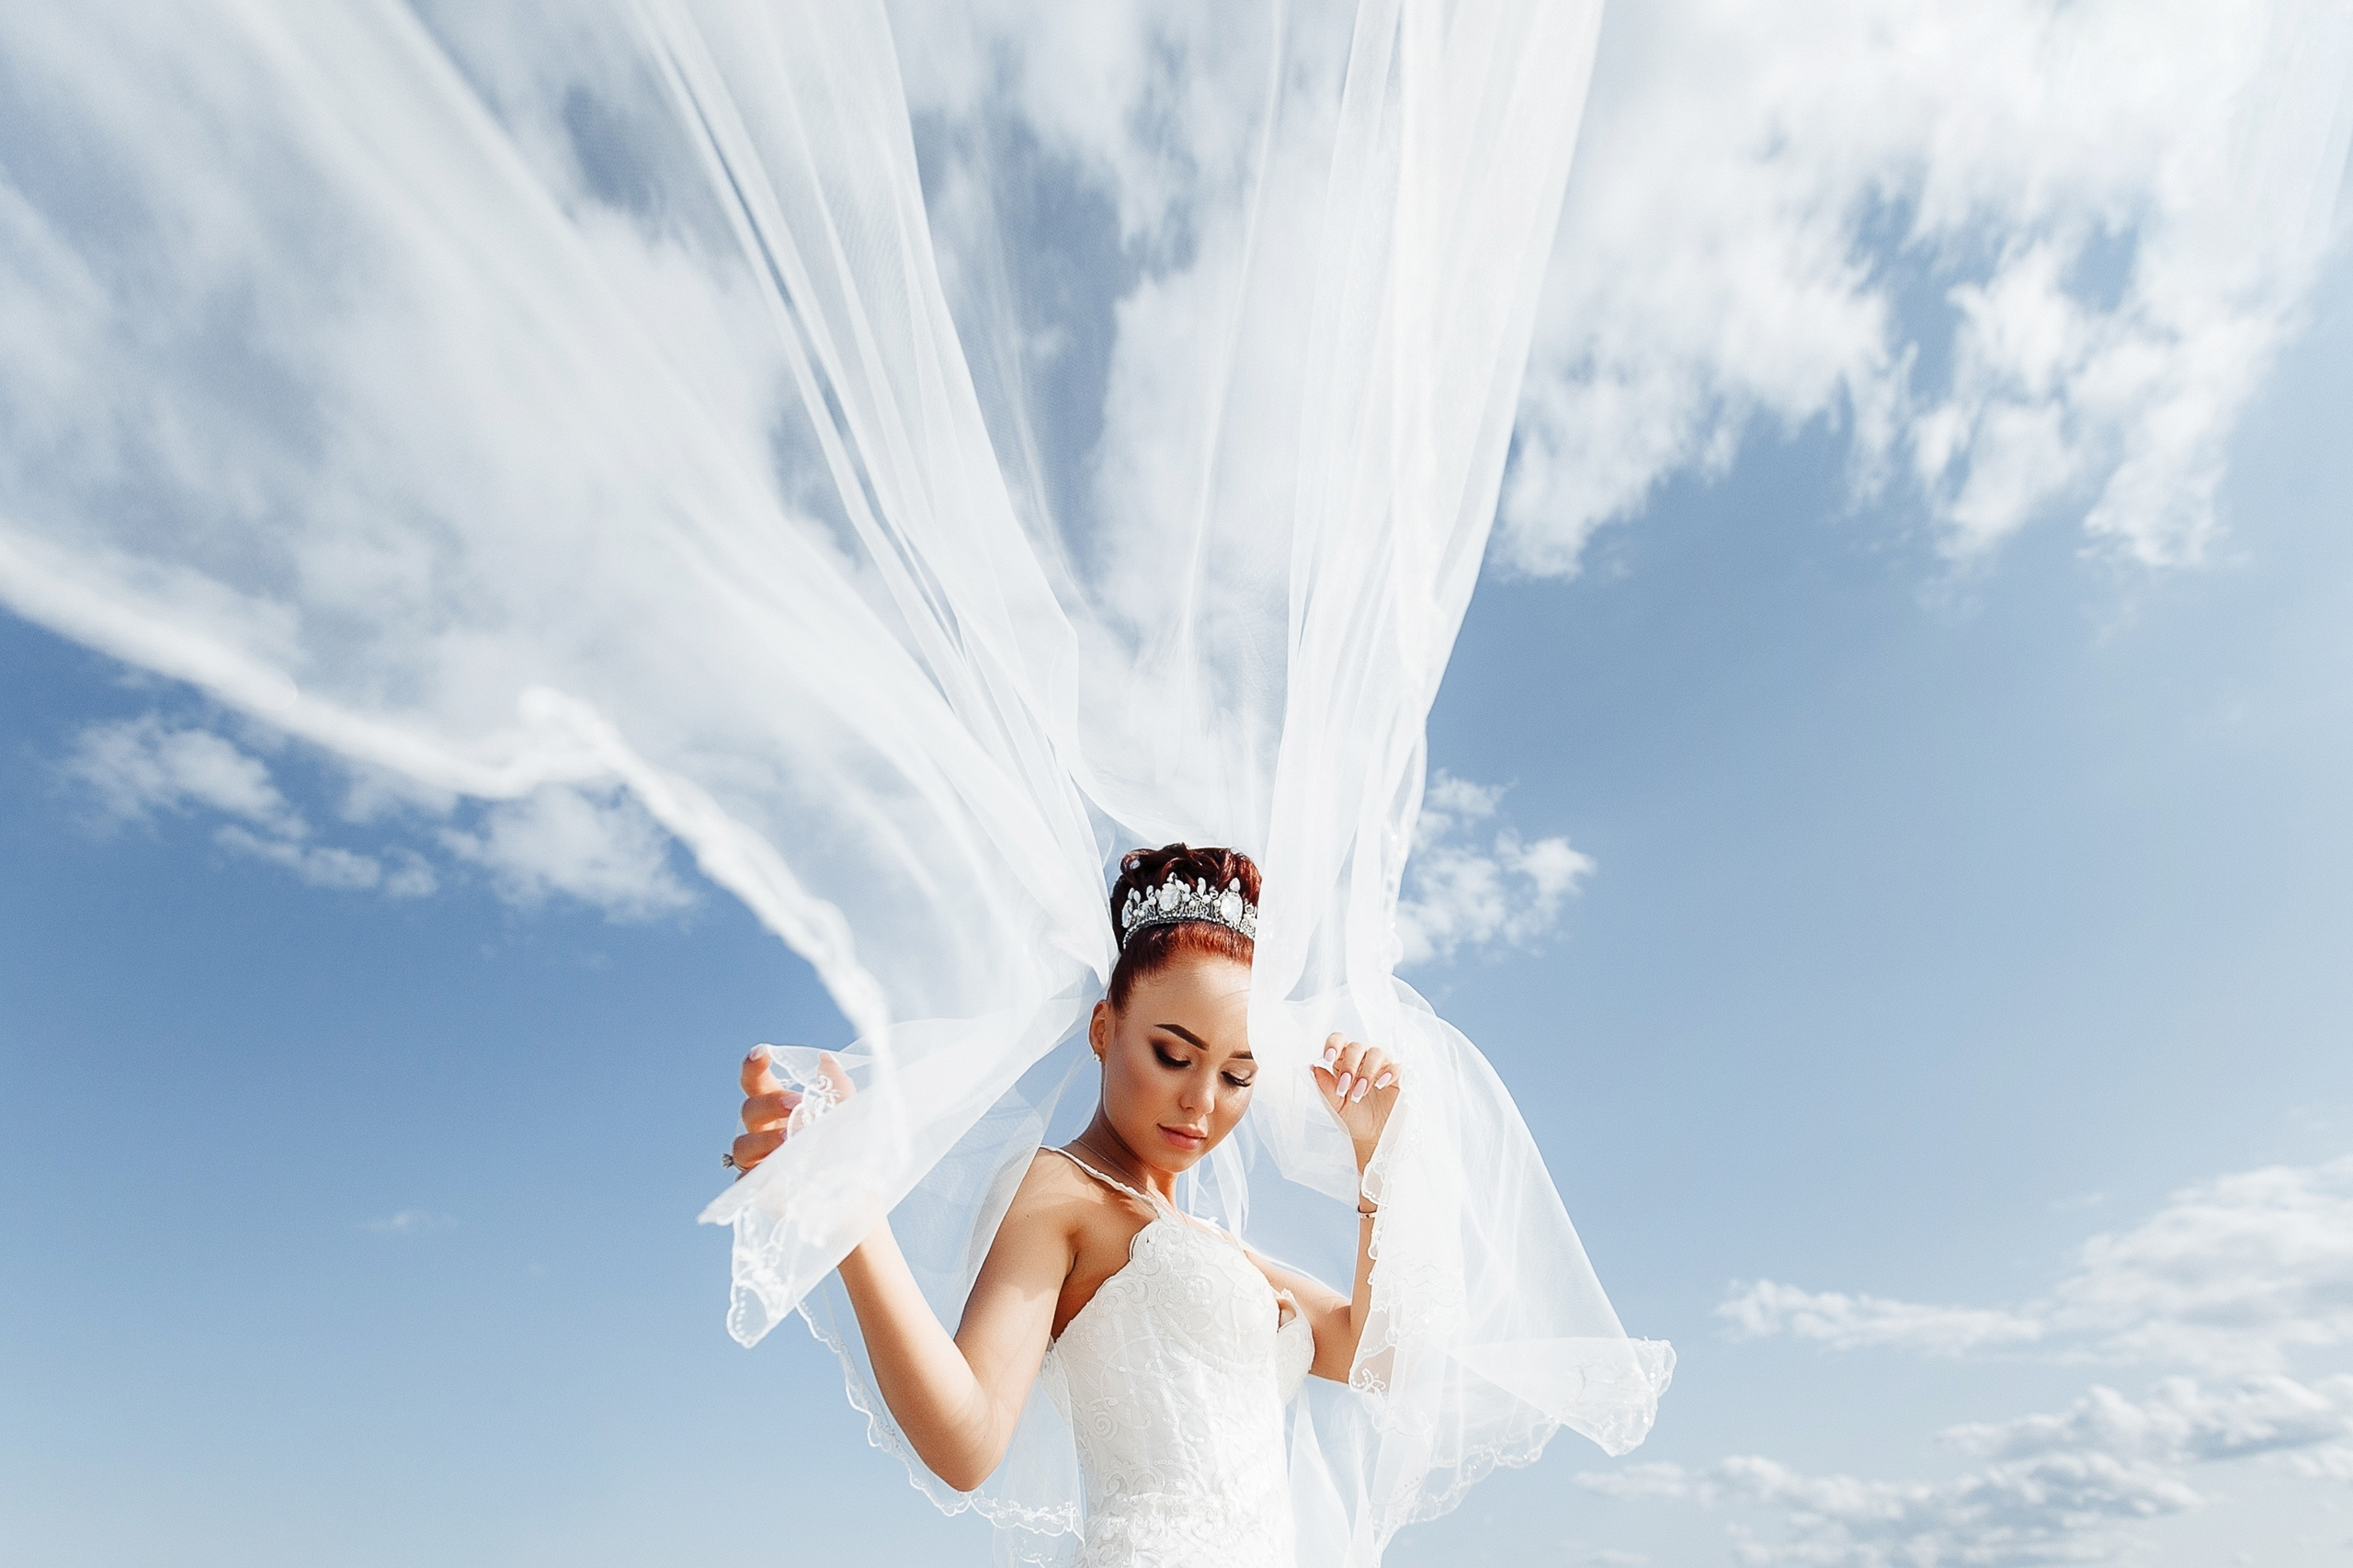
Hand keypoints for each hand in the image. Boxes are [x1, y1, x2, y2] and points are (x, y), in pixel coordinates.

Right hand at [731, 1045, 852, 1176]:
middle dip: (769, 1103)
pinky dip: (757, 1175)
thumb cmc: (845, 1148)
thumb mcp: (847, 1113)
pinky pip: (743, 1180)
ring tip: (788, 1140)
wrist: (854, 1192)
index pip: (757, 1083)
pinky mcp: (758, 1189)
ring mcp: (758, 1160)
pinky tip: (778, 1174)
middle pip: (749, 1109)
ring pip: (741, 1145)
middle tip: (795, 1104)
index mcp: (779, 1108)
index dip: (753, 1067)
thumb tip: (825, 1059)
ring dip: (763, 1140)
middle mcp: (764, 1131)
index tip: (762, 1053)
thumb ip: (836, 1085)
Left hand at [1310, 1033, 1399, 1170]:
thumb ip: (1325, 1086)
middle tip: (1346, 1087)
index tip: (1328, 1057)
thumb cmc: (1354, 1118)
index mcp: (1343, 1063)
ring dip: (1367, 1071)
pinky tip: (1380, 1085)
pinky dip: (1388, 1072)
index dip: (1334, 1044)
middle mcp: (1362, 1060)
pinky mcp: (1397, 1077)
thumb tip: (1314, 1066)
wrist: (1373, 1137)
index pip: (1339, 1041)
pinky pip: (1396, 1065)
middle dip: (1350, 1065)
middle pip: (1357, 1047)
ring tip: (1361, 1092)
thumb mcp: (1336, 1105)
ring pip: (1376, 1052)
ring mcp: (1381, 1067)